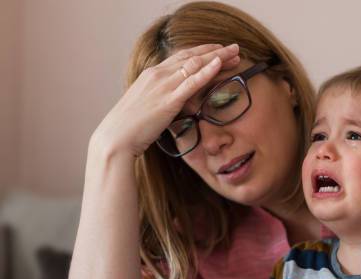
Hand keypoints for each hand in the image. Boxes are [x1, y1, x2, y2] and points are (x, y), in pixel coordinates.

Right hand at [91, 43, 240, 156]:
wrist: (116, 138)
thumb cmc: (129, 127)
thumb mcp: (146, 106)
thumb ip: (161, 100)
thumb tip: (173, 104)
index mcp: (152, 75)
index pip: (181, 57)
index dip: (202, 53)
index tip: (218, 51)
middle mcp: (157, 75)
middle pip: (191, 56)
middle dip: (214, 51)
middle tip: (234, 48)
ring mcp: (163, 86)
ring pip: (194, 65)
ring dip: (217, 57)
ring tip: (235, 53)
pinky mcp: (168, 100)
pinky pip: (191, 82)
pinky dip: (207, 71)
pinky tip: (219, 64)